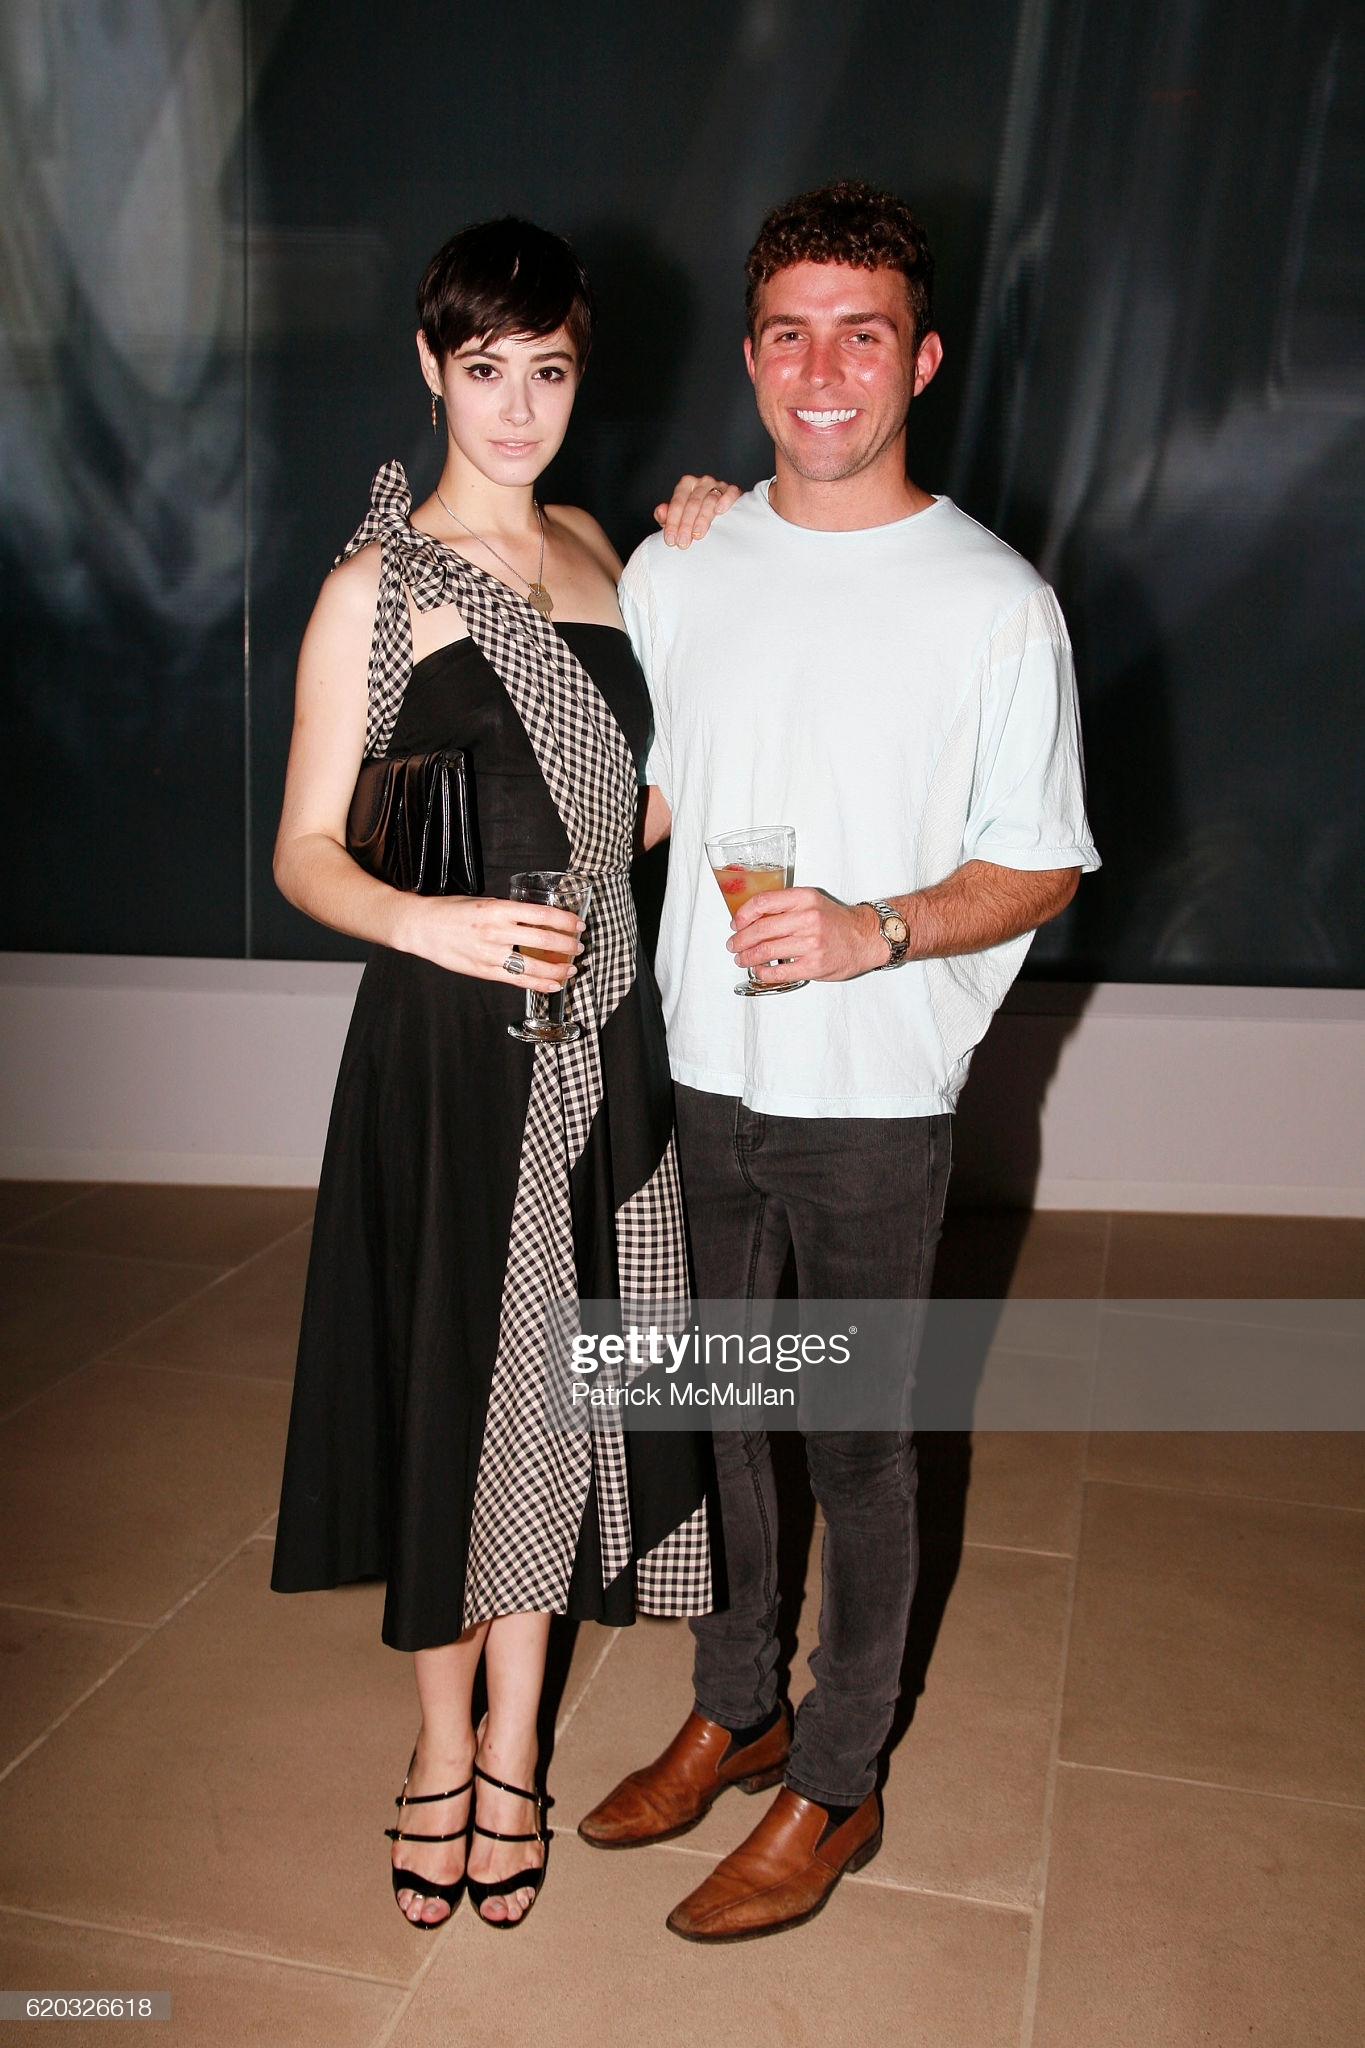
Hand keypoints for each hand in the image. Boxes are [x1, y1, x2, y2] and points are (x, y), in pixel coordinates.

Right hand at [395, 894, 584, 990]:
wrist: (421, 927)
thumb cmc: (451, 912)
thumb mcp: (483, 902)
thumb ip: (509, 912)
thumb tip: (538, 920)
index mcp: (497, 908)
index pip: (541, 914)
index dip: (564, 921)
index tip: (578, 924)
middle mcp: (496, 931)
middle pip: (542, 940)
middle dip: (566, 945)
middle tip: (579, 946)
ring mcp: (490, 953)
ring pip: (533, 965)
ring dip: (557, 967)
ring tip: (571, 968)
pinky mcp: (484, 971)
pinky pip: (517, 980)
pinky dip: (539, 983)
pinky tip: (554, 984)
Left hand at [652, 474, 741, 546]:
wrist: (720, 517)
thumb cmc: (695, 517)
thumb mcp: (679, 518)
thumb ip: (667, 516)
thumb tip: (660, 512)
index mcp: (686, 485)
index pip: (677, 502)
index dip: (673, 522)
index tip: (671, 540)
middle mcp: (702, 482)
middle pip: (693, 502)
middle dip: (686, 524)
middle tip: (683, 542)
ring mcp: (719, 485)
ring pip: (710, 500)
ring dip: (703, 518)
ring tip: (698, 535)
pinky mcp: (734, 491)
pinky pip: (731, 492)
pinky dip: (725, 500)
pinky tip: (720, 511)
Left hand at [729, 889, 885, 983]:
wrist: (866, 937)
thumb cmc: (837, 922)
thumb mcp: (812, 902)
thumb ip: (785, 906)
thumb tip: (751, 918)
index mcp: (805, 898)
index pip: (763, 901)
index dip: (743, 914)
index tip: (736, 923)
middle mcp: (808, 918)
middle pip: (760, 929)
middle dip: (740, 940)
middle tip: (733, 945)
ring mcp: (811, 943)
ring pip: (766, 951)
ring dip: (747, 957)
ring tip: (741, 958)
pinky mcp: (814, 965)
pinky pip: (779, 972)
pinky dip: (763, 972)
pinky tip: (759, 970)